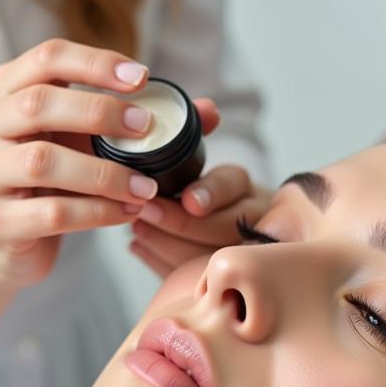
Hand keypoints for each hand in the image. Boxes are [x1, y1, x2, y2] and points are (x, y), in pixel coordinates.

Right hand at [0, 39, 218, 285]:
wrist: (8, 243)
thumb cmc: (56, 181)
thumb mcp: (91, 143)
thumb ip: (144, 125)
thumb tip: (209, 112)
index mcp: (7, 91)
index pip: (48, 58)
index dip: (96, 62)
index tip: (143, 78)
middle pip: (39, 104)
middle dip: (100, 112)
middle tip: (147, 128)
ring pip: (42, 162)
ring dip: (105, 173)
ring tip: (147, 186)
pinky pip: (52, 212)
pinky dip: (97, 213)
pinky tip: (128, 213)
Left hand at [128, 115, 271, 276]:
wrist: (234, 223)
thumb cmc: (207, 183)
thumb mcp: (205, 156)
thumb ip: (203, 132)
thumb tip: (209, 109)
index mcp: (246, 190)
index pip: (233, 188)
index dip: (211, 193)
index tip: (188, 199)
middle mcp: (250, 223)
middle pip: (222, 229)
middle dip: (180, 224)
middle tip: (143, 213)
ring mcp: (237, 254)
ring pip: (207, 256)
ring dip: (166, 244)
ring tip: (135, 231)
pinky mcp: (218, 277)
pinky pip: (191, 277)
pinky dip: (161, 262)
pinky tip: (138, 247)